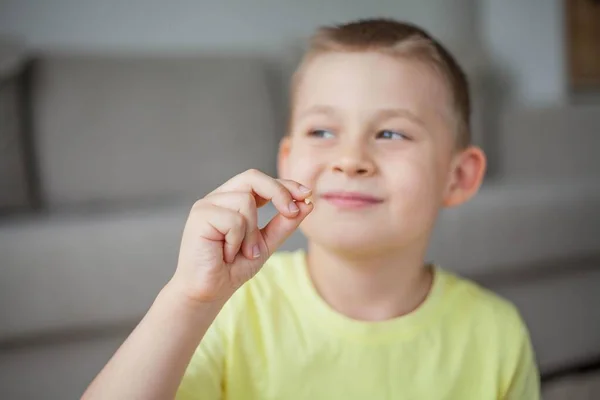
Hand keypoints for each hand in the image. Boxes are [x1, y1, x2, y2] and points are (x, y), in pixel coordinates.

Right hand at [168, 169, 312, 303]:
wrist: (208, 292)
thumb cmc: (232, 268)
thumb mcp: (267, 243)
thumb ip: (285, 224)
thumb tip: (307, 203)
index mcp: (234, 200)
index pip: (261, 182)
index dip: (285, 184)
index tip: (306, 194)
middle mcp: (220, 197)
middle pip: (253, 178)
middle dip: (278, 191)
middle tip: (292, 211)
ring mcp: (207, 204)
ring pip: (245, 201)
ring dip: (252, 233)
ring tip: (244, 252)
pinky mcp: (200, 215)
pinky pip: (234, 219)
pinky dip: (238, 240)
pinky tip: (225, 254)